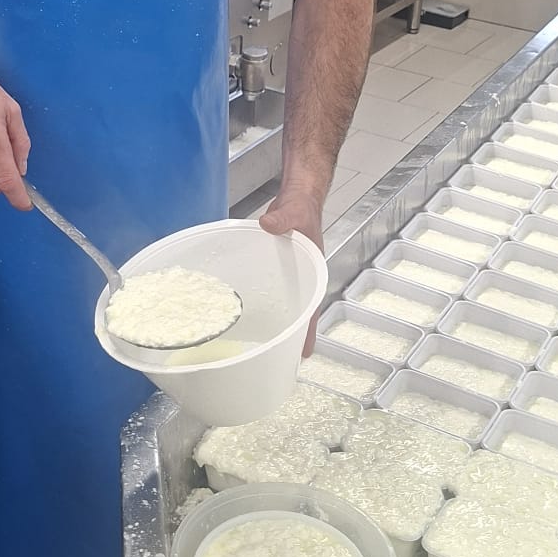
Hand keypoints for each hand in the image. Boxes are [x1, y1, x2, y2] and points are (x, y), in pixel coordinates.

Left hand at [260, 190, 324, 354]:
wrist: (297, 196)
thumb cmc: (302, 206)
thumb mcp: (294, 212)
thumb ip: (283, 218)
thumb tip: (269, 224)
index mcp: (311, 271)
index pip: (311, 307)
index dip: (307, 332)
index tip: (305, 354)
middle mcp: (299, 277)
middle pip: (296, 313)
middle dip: (289, 336)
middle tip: (279, 360)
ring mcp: (285, 275)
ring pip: (280, 304)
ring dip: (274, 322)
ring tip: (262, 345)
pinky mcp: (271, 269)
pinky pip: (267, 290)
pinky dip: (259, 302)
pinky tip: (246, 311)